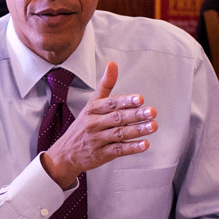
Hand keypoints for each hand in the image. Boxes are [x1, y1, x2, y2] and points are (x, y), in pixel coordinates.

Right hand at [39, 62, 155, 188]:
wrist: (65, 153)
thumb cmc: (83, 125)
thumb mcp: (91, 104)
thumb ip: (105, 85)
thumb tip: (113, 64)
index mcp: (93, 109)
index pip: (110, 103)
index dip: (126, 101)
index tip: (140, 99)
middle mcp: (94, 124)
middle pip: (117, 118)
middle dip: (136, 115)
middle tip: (152, 111)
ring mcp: (98, 140)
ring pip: (119, 134)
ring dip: (138, 130)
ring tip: (153, 126)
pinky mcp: (102, 154)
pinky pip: (118, 150)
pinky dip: (132, 148)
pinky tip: (145, 144)